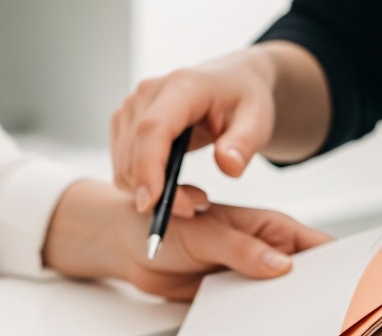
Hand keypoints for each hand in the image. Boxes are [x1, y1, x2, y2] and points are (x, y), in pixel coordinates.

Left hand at [43, 180, 330, 300]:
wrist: (130, 247)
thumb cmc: (165, 225)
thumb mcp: (204, 234)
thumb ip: (240, 249)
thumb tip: (281, 266)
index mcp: (268, 228)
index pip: (316, 246)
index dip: (340, 263)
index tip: (357, 284)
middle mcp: (265, 253)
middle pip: (306, 278)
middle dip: (319, 297)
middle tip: (332, 321)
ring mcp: (250, 277)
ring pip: (281, 300)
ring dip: (288, 316)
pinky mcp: (233, 299)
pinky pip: (254, 315)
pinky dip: (261, 327)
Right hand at [110, 42, 330, 213]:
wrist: (230, 83)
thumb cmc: (244, 100)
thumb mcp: (258, 120)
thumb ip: (245, 143)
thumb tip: (229, 167)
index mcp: (181, 86)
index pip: (153, 129)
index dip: (148, 168)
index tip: (151, 204)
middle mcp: (147, 93)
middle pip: (136, 153)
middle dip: (158, 192)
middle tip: (199, 206)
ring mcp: (131, 107)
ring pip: (125, 165)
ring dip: (152, 192)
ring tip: (194, 196)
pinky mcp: (124, 123)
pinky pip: (124, 166)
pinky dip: (144, 185)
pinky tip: (175, 185)